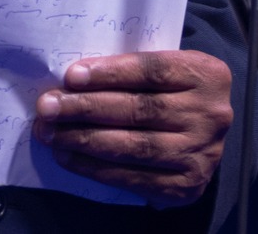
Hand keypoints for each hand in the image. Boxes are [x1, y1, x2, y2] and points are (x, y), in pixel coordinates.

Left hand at [32, 49, 232, 207]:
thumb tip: (73, 81)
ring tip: (51, 133)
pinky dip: (96, 168)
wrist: (205, 135)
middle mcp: (209, 115)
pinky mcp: (186, 187)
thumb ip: (131, 70)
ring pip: (134, 146)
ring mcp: (201, 154)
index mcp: (206, 75)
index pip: (153, 71)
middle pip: (139, 109)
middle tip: (48, 106)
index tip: (71, 76)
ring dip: (85, 139)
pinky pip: (134, 177)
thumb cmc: (172, 92)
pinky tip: (68, 157)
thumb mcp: (167, 70)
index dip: (110, 73)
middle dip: (86, 108)